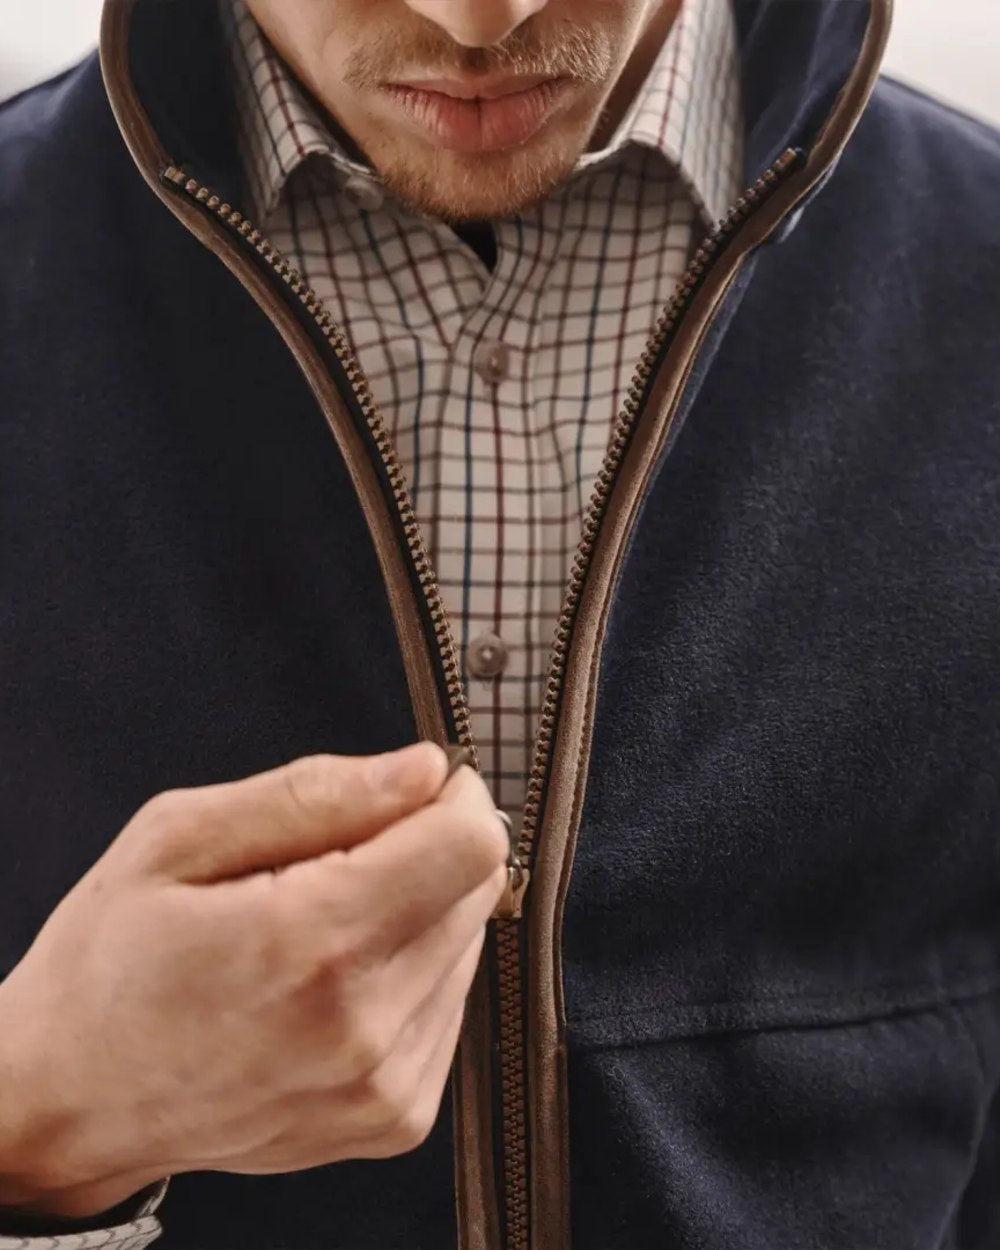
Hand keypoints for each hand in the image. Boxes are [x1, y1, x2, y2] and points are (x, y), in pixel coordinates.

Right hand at [0, 743, 507, 1218]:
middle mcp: (363, 1027)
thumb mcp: (177, 838)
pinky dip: (409, 973)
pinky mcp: (394, 1118)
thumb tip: (426, 769)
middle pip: (476, 891)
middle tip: (335, 860)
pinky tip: (334, 978)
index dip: (452, 798)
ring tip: (319, 926)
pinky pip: (448, 1006)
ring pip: (468, 946)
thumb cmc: (110, 961)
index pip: (470, 847)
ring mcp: (383, 1087)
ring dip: (417, 913)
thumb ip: (312, 794)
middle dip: (425, 850)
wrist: (72, 1102)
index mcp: (308, 943)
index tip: (410, 791)